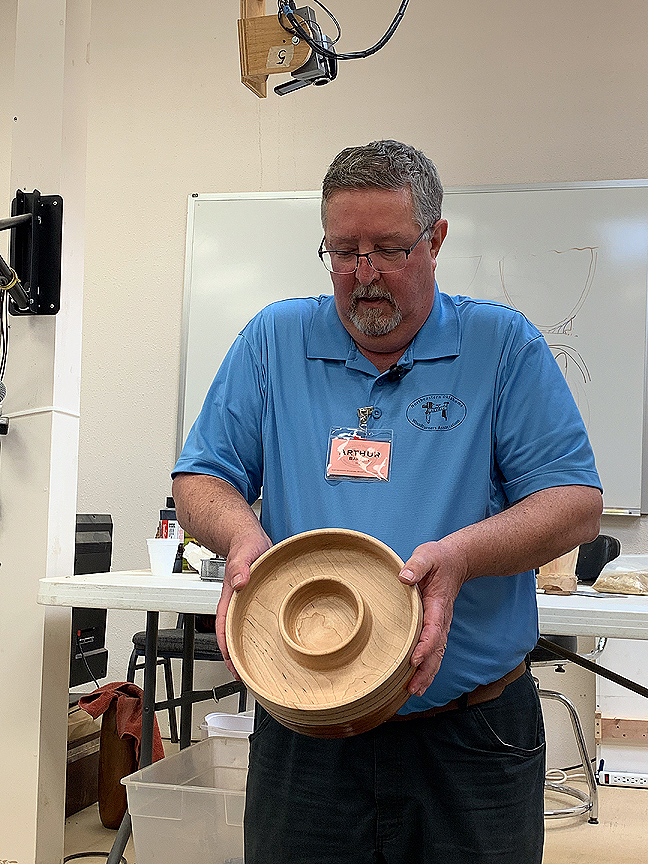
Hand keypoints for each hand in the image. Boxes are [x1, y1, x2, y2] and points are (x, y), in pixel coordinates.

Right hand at [216, 532, 271, 677]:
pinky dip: (259, 634)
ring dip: (247, 648)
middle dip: (236, 657)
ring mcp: (246, 602)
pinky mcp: (258, 600)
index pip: (223, 626)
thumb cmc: (244, 544)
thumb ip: (240, 566)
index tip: (231, 663)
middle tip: (245, 677)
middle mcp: (236, 602)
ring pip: (243, 630)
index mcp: (230, 595)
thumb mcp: (244, 552)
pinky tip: (270, 642)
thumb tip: (239, 581)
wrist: (248, 538)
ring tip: (257, 668)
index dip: (226, 647)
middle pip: (232, 634)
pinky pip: (255, 621)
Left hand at [399, 540, 467, 696]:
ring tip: (413, 691)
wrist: (456, 561)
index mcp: (438, 604)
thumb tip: (404, 577)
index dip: (425, 646)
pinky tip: (417, 679)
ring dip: (427, 674)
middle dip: (426, 671)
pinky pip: (434, 650)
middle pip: (437, 651)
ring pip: (437, 655)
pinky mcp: (436, 626)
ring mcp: (440, 625)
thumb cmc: (439, 559)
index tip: (414, 660)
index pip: (433, 630)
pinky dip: (428, 667)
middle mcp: (441, 619)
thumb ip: (417, 566)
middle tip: (412, 688)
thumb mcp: (427, 556)